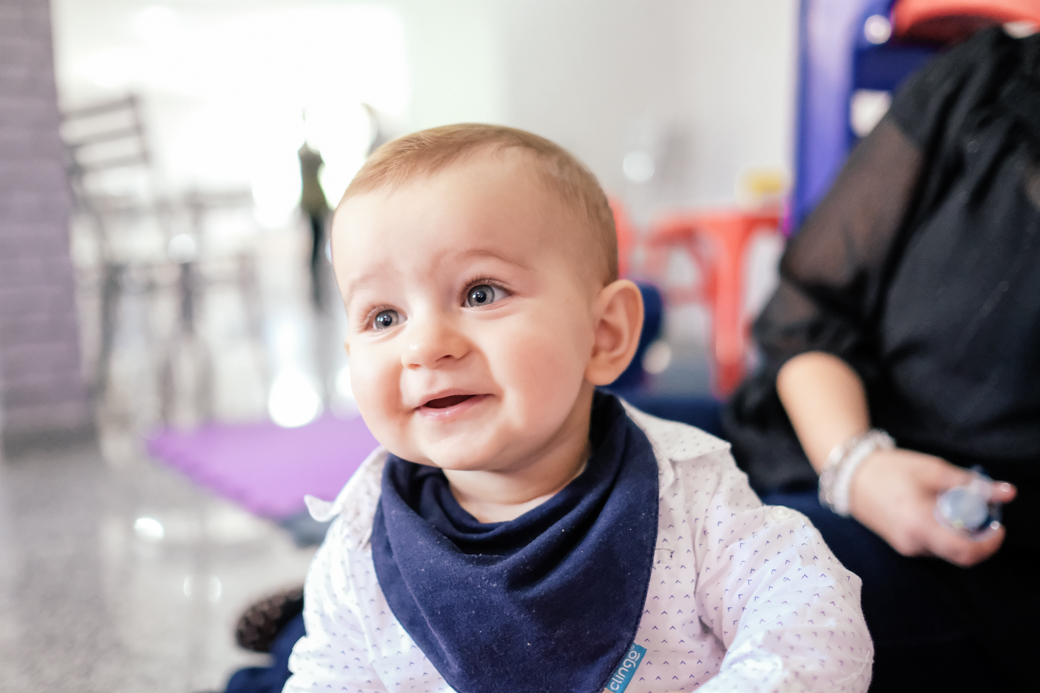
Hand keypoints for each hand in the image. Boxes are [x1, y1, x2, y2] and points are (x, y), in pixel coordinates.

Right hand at [848, 448, 1016, 566]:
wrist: (850, 476)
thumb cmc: (890, 469)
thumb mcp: (933, 470)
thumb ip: (971, 484)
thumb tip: (1007, 492)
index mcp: (919, 525)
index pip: (965, 551)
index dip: (989, 543)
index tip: (997, 525)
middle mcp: (913, 543)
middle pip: (959, 554)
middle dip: (977, 537)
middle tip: (981, 512)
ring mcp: (906, 547)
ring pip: (947, 550)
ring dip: (961, 533)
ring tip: (955, 505)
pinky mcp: (902, 545)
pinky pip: (933, 545)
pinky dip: (945, 532)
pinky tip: (938, 510)